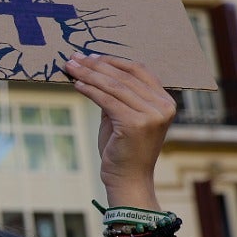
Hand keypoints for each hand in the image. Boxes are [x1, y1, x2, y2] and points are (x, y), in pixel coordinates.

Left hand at [61, 54, 174, 209]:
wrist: (128, 180)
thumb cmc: (123, 150)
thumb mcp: (122, 117)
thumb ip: (116, 96)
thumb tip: (94, 72)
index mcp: (165, 101)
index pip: (138, 71)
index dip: (113, 61)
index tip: (90, 56)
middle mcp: (163, 106)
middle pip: (124, 76)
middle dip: (96, 65)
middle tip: (74, 58)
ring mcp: (152, 115)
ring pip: (114, 86)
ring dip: (89, 74)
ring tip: (70, 67)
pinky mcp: (136, 124)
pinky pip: (107, 100)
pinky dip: (90, 90)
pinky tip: (76, 84)